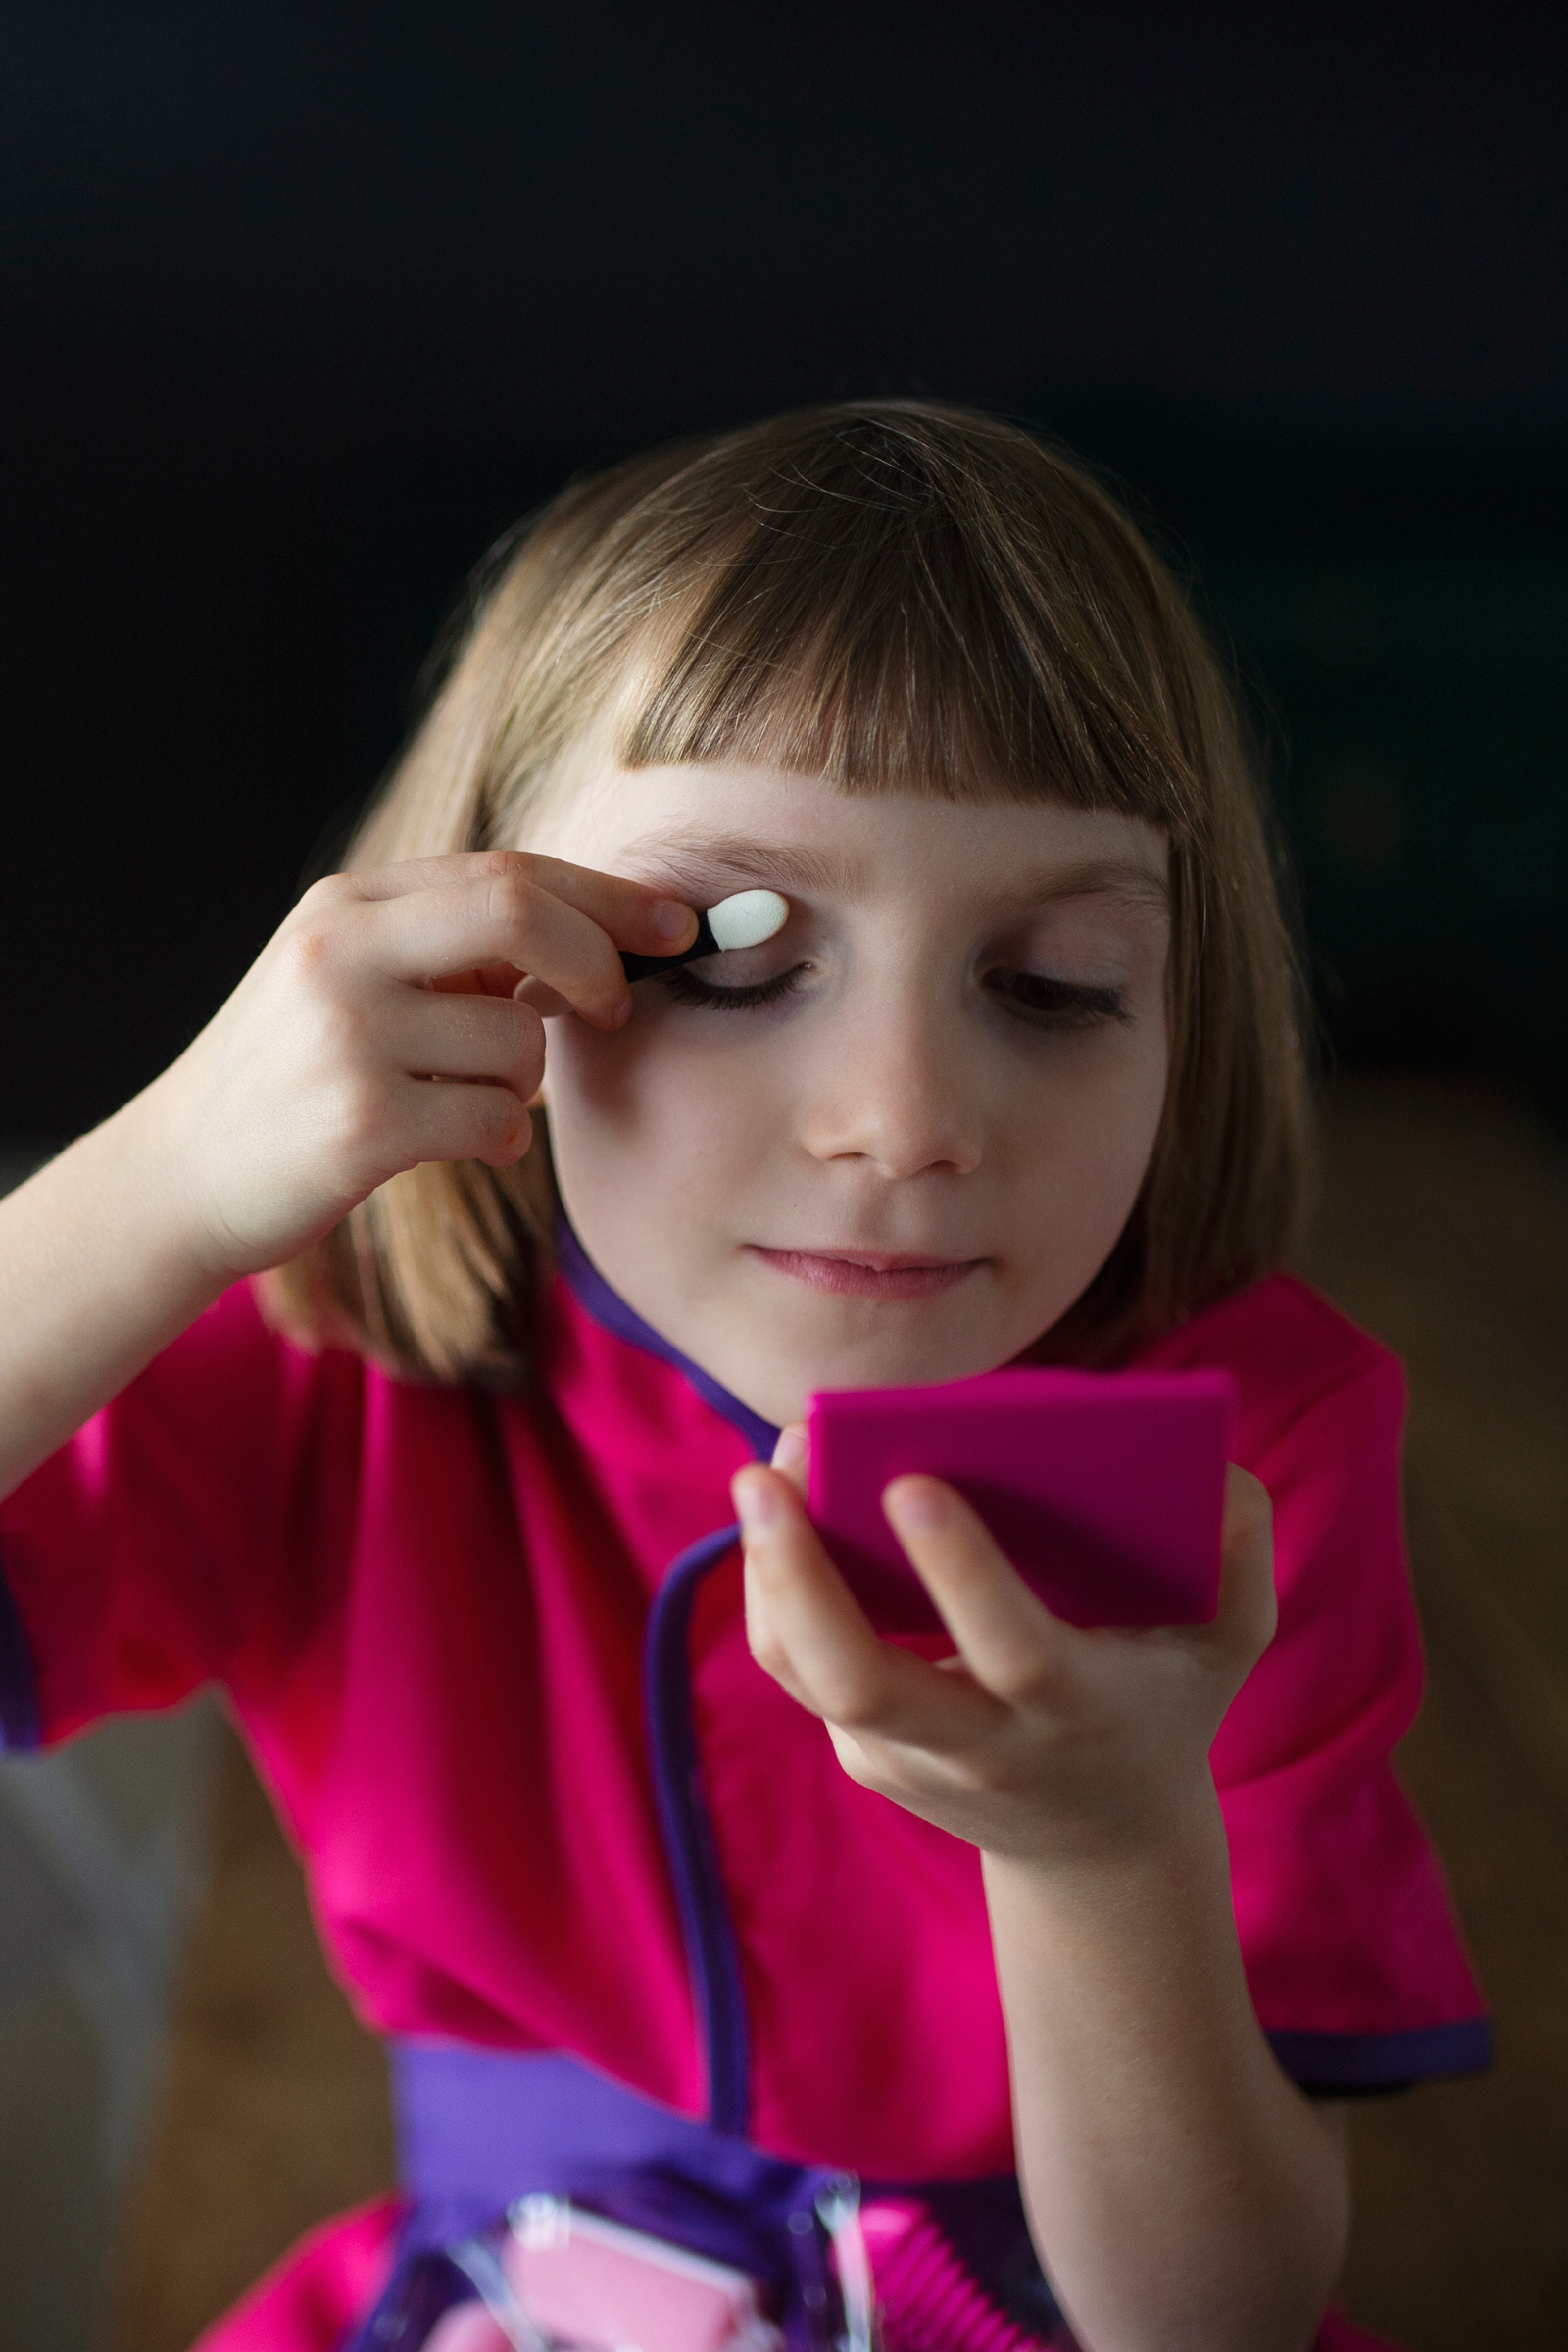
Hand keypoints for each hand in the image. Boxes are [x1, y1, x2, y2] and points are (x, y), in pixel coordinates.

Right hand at [147, 850, 695, 1278]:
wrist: (184, 1174)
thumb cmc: (299, 1076)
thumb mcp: (354, 979)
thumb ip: (453, 946)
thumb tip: (604, 931)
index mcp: (347, 905)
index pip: (505, 869)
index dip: (608, 895)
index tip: (677, 923)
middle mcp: (339, 954)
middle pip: (519, 910)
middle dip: (598, 958)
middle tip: (615, 1006)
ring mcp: (346, 1038)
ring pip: (520, 1040)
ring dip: (525, 1083)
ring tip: (464, 1099)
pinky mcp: (360, 1126)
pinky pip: (498, 1122)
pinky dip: (502, 1138)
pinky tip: (451, 1142)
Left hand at [733, 1436, 1275, 1869]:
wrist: (1104, 1841)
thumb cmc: (1165, 1698)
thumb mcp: (1230, 1638)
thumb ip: (1242, 1553)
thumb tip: (1214, 1470)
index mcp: (1077, 1709)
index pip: (1012, 1651)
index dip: (961, 1574)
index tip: (911, 1483)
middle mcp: (983, 1746)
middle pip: (863, 1685)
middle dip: (803, 1581)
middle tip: (763, 1474)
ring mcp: (912, 1760)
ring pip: (811, 1678)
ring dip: (770, 1576)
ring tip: (763, 1471)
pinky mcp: (867, 1754)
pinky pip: (801, 1670)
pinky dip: (775, 1591)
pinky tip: (780, 1506)